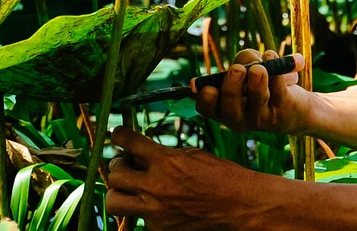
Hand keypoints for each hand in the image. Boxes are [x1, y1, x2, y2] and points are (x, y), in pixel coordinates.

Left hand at [107, 127, 274, 229]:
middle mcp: (155, 186)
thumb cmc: (223, 176)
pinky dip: (144, 210)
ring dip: (119, 192)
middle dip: (118, 166)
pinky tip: (160, 204)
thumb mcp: (194, 155)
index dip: (119, 136)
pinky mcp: (160, 229)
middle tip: (126, 164)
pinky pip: (138, 218)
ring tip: (131, 188)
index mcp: (166, 161)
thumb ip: (165, 155)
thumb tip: (141, 155)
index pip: (128, 142)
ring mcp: (155, 211)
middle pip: (114, 174)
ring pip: (114, 202)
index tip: (118, 134)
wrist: (242, 205)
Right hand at [195, 49, 311, 133]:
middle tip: (237, 70)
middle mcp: (240, 118)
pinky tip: (272, 56)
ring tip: (258, 69)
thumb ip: (244, 61)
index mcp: (223, 109)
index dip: (204, 98)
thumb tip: (250, 61)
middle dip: (232, 87)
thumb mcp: (247, 69)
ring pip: (257, 99)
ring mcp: (262, 118)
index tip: (207, 86)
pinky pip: (279, 88)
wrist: (296, 109)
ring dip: (257, 81)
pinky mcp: (284, 110)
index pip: (206, 108)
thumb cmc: (263, 83)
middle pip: (230, 108)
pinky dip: (277, 70)